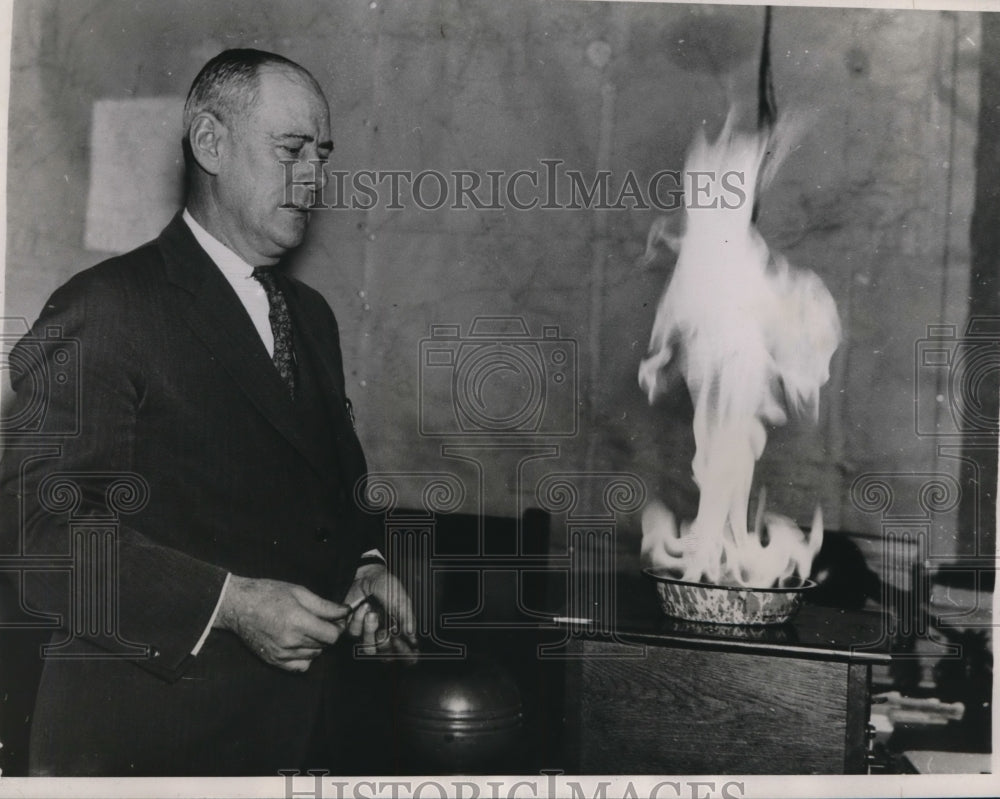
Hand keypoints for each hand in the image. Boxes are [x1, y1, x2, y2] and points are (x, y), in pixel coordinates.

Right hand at [215, 575, 350, 671]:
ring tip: (306, 629)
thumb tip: (345, 611)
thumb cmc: (268, 594)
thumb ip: (324, 606)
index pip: (332, 636)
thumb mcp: (299, 592)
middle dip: (327, 633)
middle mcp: (290, 641)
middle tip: (319, 620)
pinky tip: (299, 644)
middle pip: (324, 645)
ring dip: (316, 644)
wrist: (238, 606)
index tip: (336, 619)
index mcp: (298, 621)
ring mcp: (281, 653)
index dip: (338, 627)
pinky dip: (305, 657)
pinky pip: (300, 667)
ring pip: (314, 655)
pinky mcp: (274, 660)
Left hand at [342, 563, 417, 657]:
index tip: (399, 641)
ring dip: (370, 631)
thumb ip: (407, 618)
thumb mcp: (401, 599)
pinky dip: (358, 620)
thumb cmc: (387, 586)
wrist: (366, 574)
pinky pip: (354, 634)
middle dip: (384, 644)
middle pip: (386, 657)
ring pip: (369, 649)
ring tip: (372, 613)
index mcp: (401, 631)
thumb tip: (413, 637)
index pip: (407, 655)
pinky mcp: (353, 628)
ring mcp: (369, 634)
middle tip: (385, 631)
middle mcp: (386, 635)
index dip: (403, 653)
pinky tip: (362, 607)